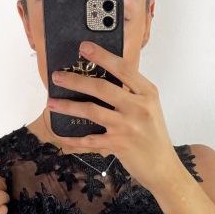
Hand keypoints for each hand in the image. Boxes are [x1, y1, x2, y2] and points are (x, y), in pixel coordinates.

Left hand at [48, 41, 179, 191]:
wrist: (163, 166)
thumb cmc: (153, 135)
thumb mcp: (149, 107)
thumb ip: (130, 93)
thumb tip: (99, 79)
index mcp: (147, 93)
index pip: (123, 69)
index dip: (102, 56)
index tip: (84, 47)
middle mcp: (138, 107)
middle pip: (102, 88)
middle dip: (76, 80)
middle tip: (57, 76)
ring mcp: (127, 127)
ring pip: (91, 111)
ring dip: (68, 106)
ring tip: (51, 102)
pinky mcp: (118, 145)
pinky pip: (89, 139)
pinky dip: (73, 138)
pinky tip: (61, 134)